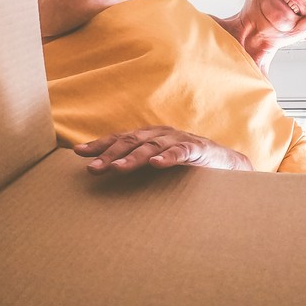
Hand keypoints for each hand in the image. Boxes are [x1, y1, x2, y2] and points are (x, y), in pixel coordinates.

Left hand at [74, 125, 253, 174]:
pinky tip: (156, 164)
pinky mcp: (198, 150)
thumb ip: (138, 162)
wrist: (227, 163)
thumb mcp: (159, 161)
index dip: (101, 144)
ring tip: (117, 169)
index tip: (79, 153)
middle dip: (110, 154)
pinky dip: (167, 157)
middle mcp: (162, 134)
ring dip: (133, 158)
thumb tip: (106, 171)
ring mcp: (180, 140)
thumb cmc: (187, 164)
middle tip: (93, 169)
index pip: (121, 138)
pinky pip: (181, 152)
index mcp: (151, 136)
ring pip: (152, 147)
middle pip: (131, 141)